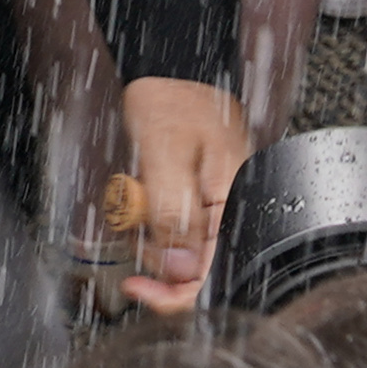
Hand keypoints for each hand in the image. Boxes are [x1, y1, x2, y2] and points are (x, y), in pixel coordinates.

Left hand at [112, 76, 251, 314]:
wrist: (169, 72)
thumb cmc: (173, 100)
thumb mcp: (166, 151)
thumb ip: (173, 210)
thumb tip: (179, 268)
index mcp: (236, 207)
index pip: (215, 277)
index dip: (174, 295)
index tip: (137, 289)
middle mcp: (229, 215)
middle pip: (193, 271)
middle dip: (154, 255)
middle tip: (131, 220)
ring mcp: (212, 210)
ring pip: (177, 253)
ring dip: (146, 235)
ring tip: (133, 195)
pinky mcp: (195, 204)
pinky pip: (170, 231)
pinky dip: (147, 221)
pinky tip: (138, 195)